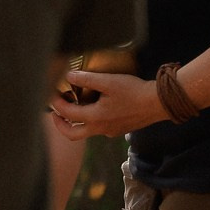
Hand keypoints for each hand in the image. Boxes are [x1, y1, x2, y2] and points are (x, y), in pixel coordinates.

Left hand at [46, 70, 169, 138]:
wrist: (159, 103)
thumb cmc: (134, 92)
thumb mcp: (108, 81)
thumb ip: (86, 79)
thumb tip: (68, 76)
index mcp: (95, 118)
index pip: (67, 113)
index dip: (55, 103)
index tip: (49, 94)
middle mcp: (101, 129)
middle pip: (72, 134)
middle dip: (59, 124)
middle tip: (54, 112)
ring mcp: (110, 131)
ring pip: (86, 132)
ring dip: (76, 121)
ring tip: (73, 105)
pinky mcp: (119, 129)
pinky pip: (99, 128)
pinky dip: (90, 120)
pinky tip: (94, 106)